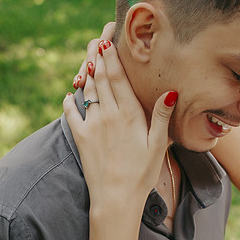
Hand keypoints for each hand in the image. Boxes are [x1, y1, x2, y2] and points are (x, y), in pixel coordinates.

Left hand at [63, 33, 176, 217]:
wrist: (115, 199)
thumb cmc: (141, 174)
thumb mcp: (158, 145)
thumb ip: (161, 116)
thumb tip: (170, 91)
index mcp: (129, 114)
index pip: (118, 78)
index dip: (112, 57)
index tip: (108, 40)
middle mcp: (108, 115)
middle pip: (101, 79)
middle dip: (98, 57)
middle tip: (96, 40)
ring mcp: (92, 125)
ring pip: (88, 91)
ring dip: (87, 74)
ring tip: (87, 60)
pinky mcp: (80, 138)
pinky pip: (71, 113)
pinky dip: (69, 101)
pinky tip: (69, 94)